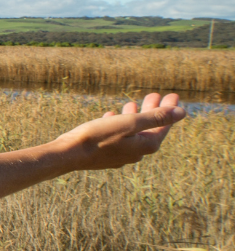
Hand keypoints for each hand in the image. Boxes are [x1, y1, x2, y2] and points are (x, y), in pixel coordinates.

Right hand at [53, 92, 185, 171]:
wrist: (68, 155)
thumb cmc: (97, 137)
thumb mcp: (129, 123)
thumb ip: (156, 118)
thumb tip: (182, 112)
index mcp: (146, 145)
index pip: (164, 125)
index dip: (169, 109)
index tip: (171, 94)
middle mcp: (136, 153)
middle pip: (150, 129)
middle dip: (152, 110)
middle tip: (153, 95)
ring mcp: (121, 156)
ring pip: (133, 133)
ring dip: (135, 117)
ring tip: (130, 103)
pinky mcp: (106, 155)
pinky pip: (119, 139)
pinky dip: (120, 126)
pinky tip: (111, 117)